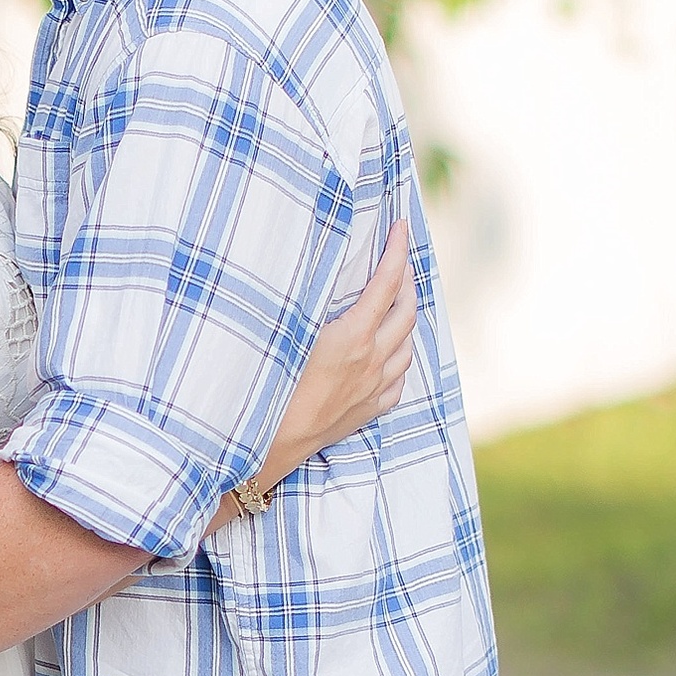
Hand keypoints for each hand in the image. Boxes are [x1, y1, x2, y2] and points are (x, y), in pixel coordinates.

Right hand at [228, 221, 416, 514]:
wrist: (270, 447)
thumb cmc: (268, 387)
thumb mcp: (288, 334)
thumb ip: (310, 304)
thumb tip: (320, 274)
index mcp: (353, 337)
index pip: (387, 283)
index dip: (397, 252)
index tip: (403, 228)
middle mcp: (372, 361)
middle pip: (406, 312)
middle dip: (408, 282)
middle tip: (401, 263)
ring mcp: (375, 388)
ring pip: (407, 346)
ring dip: (406, 319)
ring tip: (397, 304)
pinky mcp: (370, 410)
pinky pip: (398, 379)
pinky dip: (399, 358)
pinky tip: (389, 354)